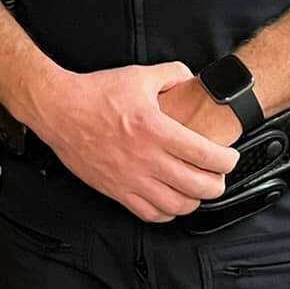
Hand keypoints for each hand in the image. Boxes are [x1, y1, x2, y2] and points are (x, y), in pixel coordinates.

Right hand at [27, 63, 237, 223]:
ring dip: (194, 201)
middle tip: (219, 175)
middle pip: (198, 186)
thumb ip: (171, 74)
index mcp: (156, 130)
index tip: (230, 157)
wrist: (59, 110)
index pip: (206, 155)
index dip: (227, 160)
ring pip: (177, 206)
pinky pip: (150, 214)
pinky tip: (170, 201)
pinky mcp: (116, 190)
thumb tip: (189, 76)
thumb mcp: (139, 75)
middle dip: (217, 184)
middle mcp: (147, 159)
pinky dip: (167, 212)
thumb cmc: (95, 94)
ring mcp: (131, 179)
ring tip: (197, 189)